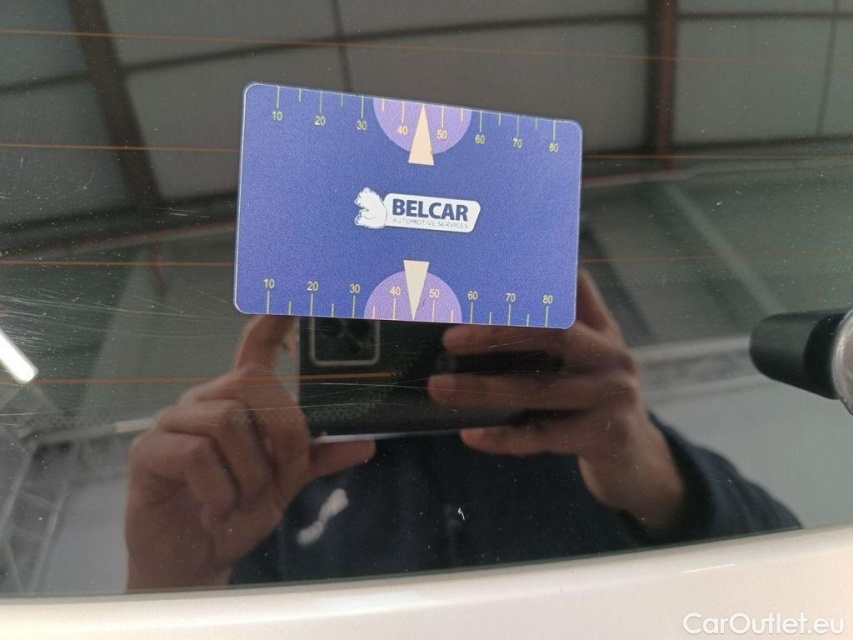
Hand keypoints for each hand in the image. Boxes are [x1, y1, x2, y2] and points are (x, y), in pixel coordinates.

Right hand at [125, 316, 374, 589]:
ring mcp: (173, 422)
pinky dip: (219, 490)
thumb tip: (365, 444)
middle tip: (279, 475)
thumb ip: (317, 458)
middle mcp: (204, 401)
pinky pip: (197, 454)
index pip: (254, 351)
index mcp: (238, 402)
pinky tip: (214, 508)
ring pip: (228, 421)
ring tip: (239, 499)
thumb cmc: (235, 511)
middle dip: (281, 432)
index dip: (271, 323)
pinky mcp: (148, 450)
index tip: (290, 300)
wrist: (195, 558)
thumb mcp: (285, 484)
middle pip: (251, 382)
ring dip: (249, 473)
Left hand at [428, 272, 685, 532]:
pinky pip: (542, 436)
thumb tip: (539, 272)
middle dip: (496, 334)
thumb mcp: (594, 354)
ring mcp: (611, 399)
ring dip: (482, 389)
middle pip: (551, 335)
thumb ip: (572, 316)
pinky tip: (470, 435)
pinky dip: (503, 437)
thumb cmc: (600, 398)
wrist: (637, 459)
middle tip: (449, 339)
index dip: (519, 294)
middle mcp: (612, 360)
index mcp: (603, 334)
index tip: (473, 293)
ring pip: (537, 391)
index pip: (562, 300)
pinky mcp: (602, 438)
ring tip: (440, 387)